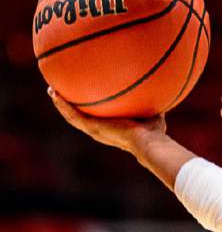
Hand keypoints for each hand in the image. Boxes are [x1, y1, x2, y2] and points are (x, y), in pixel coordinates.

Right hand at [48, 87, 166, 152]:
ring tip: (52, 91)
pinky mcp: (91, 127)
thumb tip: (159, 89)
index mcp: (110, 128)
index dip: (88, 110)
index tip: (84, 100)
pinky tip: (55, 93)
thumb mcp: (153, 113)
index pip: (96, 118)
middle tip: (61, 94)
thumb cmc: (154, 132)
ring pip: (71, 116)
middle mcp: (99, 130)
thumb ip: (151, 103)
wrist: (147, 142)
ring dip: (61, 104)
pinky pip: (73, 115)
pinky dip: (63, 105)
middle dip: (70, 106)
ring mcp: (93, 130)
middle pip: (79, 117)